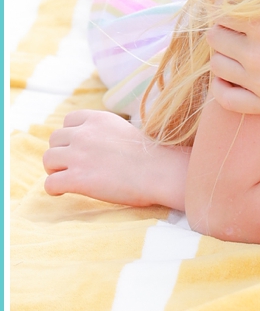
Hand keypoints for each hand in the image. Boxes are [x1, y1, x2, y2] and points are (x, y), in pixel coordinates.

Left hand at [43, 108, 188, 209]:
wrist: (160, 172)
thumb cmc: (149, 155)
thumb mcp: (122, 129)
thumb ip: (101, 131)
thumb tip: (87, 144)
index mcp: (97, 119)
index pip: (68, 121)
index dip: (70, 136)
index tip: (78, 148)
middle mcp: (84, 133)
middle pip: (54, 139)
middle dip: (60, 152)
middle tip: (71, 166)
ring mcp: (79, 155)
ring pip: (48, 159)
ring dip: (54, 169)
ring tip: (66, 178)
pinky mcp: (77, 178)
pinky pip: (50, 183)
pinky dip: (54, 189)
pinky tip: (63, 192)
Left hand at [207, 0, 259, 115]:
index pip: (223, 11)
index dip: (230, 9)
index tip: (241, 13)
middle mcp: (259, 51)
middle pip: (214, 37)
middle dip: (225, 31)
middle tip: (240, 33)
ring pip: (216, 65)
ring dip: (224, 56)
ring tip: (241, 52)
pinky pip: (224, 98)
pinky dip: (221, 87)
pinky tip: (232, 78)